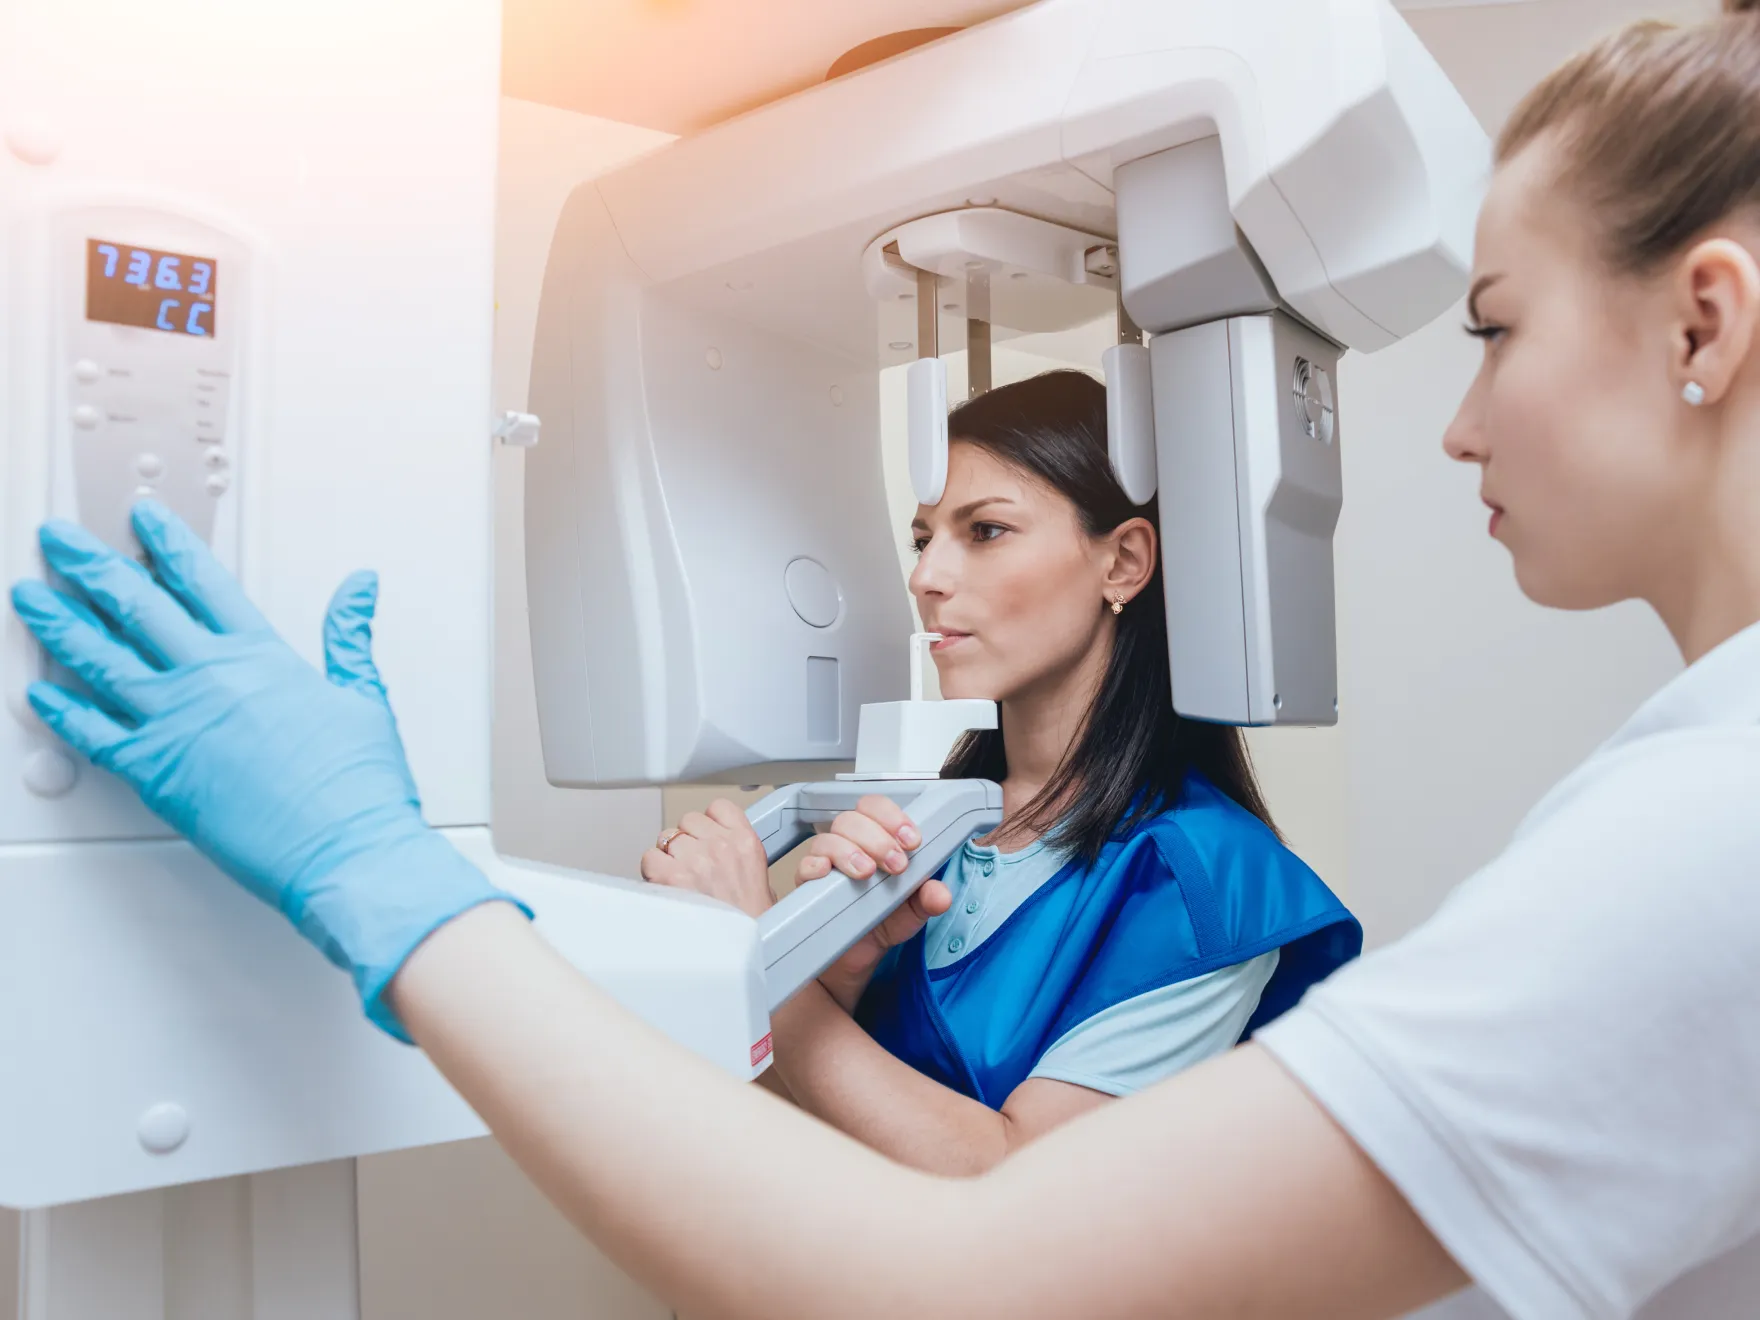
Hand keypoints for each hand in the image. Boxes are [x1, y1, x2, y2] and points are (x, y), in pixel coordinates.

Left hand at [8, 502, 525, 1039]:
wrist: (346, 848)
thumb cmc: (358, 787)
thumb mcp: (364, 696)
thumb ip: (349, 636)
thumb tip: (359, 588)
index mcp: (262, 656)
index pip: (202, 581)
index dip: (166, 542)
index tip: (141, 517)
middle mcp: (210, 679)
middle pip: (136, 605)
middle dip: (91, 565)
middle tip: (59, 540)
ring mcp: (176, 723)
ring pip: (100, 659)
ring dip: (59, 623)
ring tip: (29, 597)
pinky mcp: (155, 772)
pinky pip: (91, 734)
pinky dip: (59, 711)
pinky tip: (37, 693)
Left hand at [641, 800, 773, 917]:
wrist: (742, 950)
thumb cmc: (752, 923)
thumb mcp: (760, 877)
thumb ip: (739, 854)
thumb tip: (721, 850)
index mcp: (746, 842)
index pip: (718, 807)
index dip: (709, 822)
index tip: (708, 835)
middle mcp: (720, 845)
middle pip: (689, 820)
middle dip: (688, 840)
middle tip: (694, 866)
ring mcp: (695, 859)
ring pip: (667, 837)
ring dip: (669, 856)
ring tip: (680, 879)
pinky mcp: (671, 876)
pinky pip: (650, 857)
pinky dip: (653, 871)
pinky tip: (666, 886)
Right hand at [793, 796, 949, 1012]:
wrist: (856, 958)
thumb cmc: (881, 923)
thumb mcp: (912, 912)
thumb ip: (928, 900)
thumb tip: (940, 894)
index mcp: (876, 841)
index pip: (876, 809)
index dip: (892, 817)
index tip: (911, 840)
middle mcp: (848, 847)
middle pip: (851, 820)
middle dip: (877, 838)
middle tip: (896, 864)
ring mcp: (826, 866)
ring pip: (827, 839)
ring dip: (849, 850)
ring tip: (867, 873)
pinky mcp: (808, 888)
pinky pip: (804, 867)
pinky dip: (815, 865)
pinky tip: (828, 873)